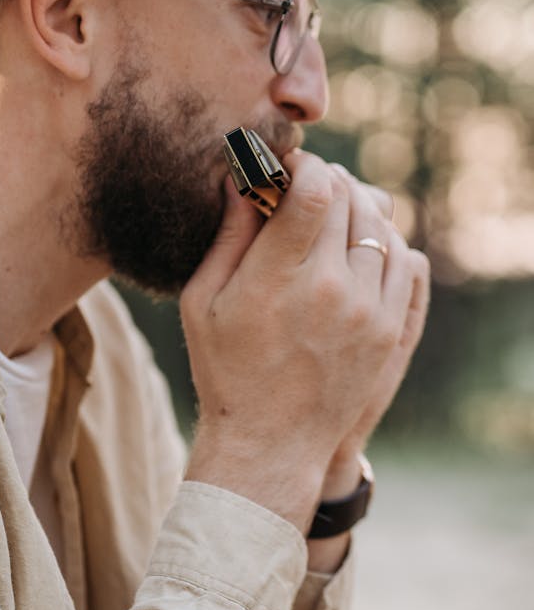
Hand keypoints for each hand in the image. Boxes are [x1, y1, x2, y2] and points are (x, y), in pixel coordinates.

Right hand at [181, 151, 424, 533]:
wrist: (272, 444)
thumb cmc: (225, 371)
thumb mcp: (203, 301)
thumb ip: (228, 235)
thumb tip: (242, 179)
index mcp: (279, 278)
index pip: (314, 190)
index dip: (304, 165)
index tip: (288, 166)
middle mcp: (332, 288)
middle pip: (349, 198)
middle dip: (327, 179)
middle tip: (305, 184)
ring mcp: (369, 311)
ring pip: (381, 224)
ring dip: (357, 206)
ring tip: (332, 211)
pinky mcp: (390, 330)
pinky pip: (405, 260)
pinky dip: (385, 239)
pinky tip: (359, 243)